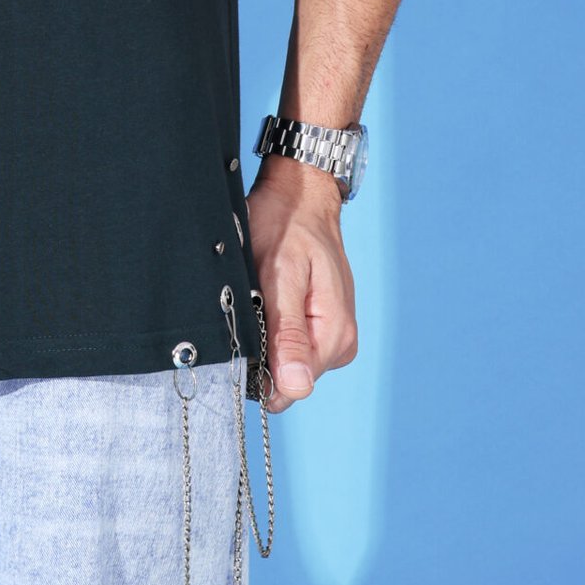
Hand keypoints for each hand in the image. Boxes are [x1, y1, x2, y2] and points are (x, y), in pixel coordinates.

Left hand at [243, 156, 358, 411]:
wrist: (299, 196)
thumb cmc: (286, 226)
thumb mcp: (280, 277)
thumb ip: (288, 334)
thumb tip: (296, 388)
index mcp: (335, 335)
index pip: (292, 387)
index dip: (260, 371)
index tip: (244, 336)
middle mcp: (341, 342)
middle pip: (289, 377)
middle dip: (263, 350)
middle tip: (253, 304)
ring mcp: (333, 334)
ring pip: (287, 361)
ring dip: (267, 336)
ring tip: (262, 295)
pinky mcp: (321, 325)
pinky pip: (291, 343)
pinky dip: (273, 325)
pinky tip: (268, 298)